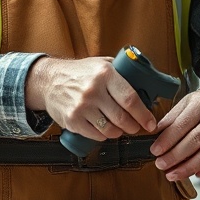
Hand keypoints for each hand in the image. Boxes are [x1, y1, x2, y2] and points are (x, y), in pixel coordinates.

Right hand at [25, 55, 157, 140]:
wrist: (48, 80)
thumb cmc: (78, 73)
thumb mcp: (101, 64)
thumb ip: (121, 72)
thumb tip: (146, 84)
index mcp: (105, 74)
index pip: (130, 98)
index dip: (143, 114)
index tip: (150, 122)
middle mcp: (93, 90)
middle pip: (122, 117)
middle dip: (134, 126)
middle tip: (137, 127)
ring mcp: (82, 107)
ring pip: (110, 129)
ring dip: (120, 133)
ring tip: (121, 128)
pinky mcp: (73, 120)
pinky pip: (96, 135)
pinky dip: (104, 136)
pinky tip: (105, 130)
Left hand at [150, 79, 199, 182]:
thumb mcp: (187, 102)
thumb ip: (172, 118)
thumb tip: (155, 134)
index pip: (182, 124)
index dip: (166, 140)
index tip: (155, 151)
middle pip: (194, 141)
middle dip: (175, 157)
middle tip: (161, 165)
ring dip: (188, 168)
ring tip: (173, 174)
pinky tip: (195, 174)